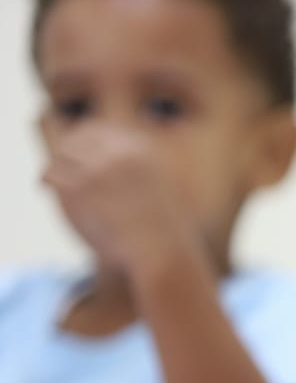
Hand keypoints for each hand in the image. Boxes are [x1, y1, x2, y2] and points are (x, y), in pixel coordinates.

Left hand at [41, 123, 205, 278]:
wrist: (161, 253)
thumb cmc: (163, 233)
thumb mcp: (160, 191)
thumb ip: (135, 172)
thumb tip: (113, 164)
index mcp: (141, 149)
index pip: (98, 130)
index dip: (80, 139)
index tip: (70, 150)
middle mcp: (120, 152)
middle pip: (76, 139)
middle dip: (65, 153)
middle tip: (54, 167)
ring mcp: (100, 168)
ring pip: (61, 156)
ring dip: (55, 169)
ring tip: (46, 181)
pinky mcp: (81, 186)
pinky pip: (52, 175)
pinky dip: (47, 182)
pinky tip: (44, 188)